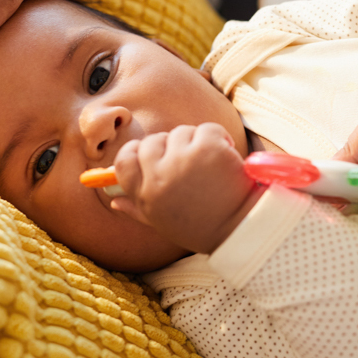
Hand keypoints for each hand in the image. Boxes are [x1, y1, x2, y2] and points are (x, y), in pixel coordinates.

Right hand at [109, 123, 258, 253]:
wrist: (242, 229)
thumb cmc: (202, 227)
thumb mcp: (163, 222)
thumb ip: (137, 209)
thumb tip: (115, 201)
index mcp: (145, 194)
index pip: (124, 160)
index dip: (136, 152)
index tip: (154, 154)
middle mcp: (159, 175)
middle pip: (152, 141)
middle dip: (170, 145)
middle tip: (190, 159)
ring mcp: (183, 160)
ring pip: (181, 132)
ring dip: (197, 141)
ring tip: (211, 163)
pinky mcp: (208, 149)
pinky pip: (207, 129)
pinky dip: (219, 137)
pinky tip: (226, 155)